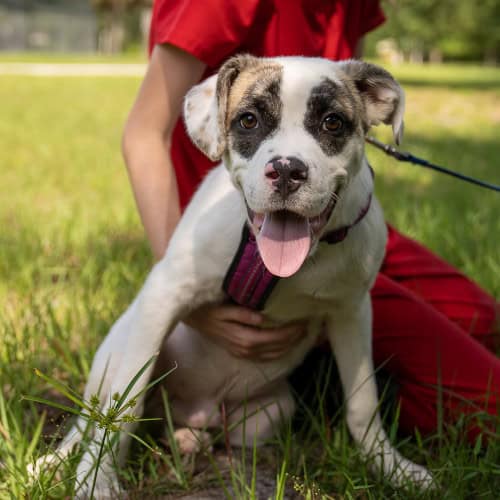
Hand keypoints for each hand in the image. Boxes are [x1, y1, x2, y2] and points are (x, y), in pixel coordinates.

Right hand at [184, 304, 306, 360]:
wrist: (194, 318)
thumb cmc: (210, 309)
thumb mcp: (224, 308)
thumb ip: (242, 314)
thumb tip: (261, 318)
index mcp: (243, 338)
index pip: (274, 337)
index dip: (290, 331)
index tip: (303, 322)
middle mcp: (245, 349)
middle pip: (276, 347)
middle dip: (294, 339)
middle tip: (307, 327)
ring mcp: (242, 353)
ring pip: (271, 354)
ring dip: (288, 347)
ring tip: (300, 336)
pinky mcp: (239, 353)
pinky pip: (263, 357)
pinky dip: (276, 353)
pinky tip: (284, 347)